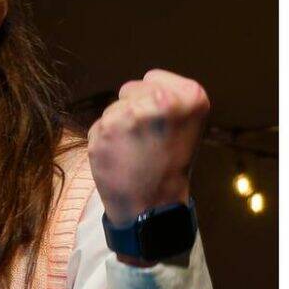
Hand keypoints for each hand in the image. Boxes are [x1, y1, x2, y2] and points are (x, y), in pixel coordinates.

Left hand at [87, 70, 208, 224]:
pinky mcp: (103, 131)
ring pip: (113, 108)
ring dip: (119, 127)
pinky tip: (120, 158)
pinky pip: (99, 126)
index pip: (153, 78)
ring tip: (135, 152)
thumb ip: (170, 97)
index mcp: (190, 96)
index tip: (163, 126)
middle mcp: (159, 100)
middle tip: (149, 142)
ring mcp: (128, 115)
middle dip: (135, 111)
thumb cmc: (169, 168)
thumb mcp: (188, 126)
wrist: (152, 210)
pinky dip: (105, 141)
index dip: (155, 101)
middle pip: (131, 89)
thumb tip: (139, 87)